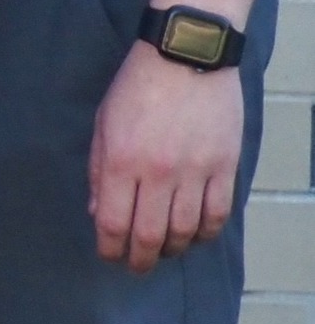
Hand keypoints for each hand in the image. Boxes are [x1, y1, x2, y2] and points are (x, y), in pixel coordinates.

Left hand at [90, 40, 246, 271]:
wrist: (185, 56)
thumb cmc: (135, 88)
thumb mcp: (103, 125)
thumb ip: (99, 172)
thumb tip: (99, 214)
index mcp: (121, 161)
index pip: (114, 222)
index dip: (110, 248)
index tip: (109, 256)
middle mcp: (158, 172)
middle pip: (150, 235)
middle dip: (140, 259)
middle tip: (137, 266)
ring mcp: (195, 171)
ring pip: (186, 230)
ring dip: (173, 249)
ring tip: (164, 251)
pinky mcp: (224, 166)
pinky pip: (218, 214)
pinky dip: (207, 233)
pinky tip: (196, 235)